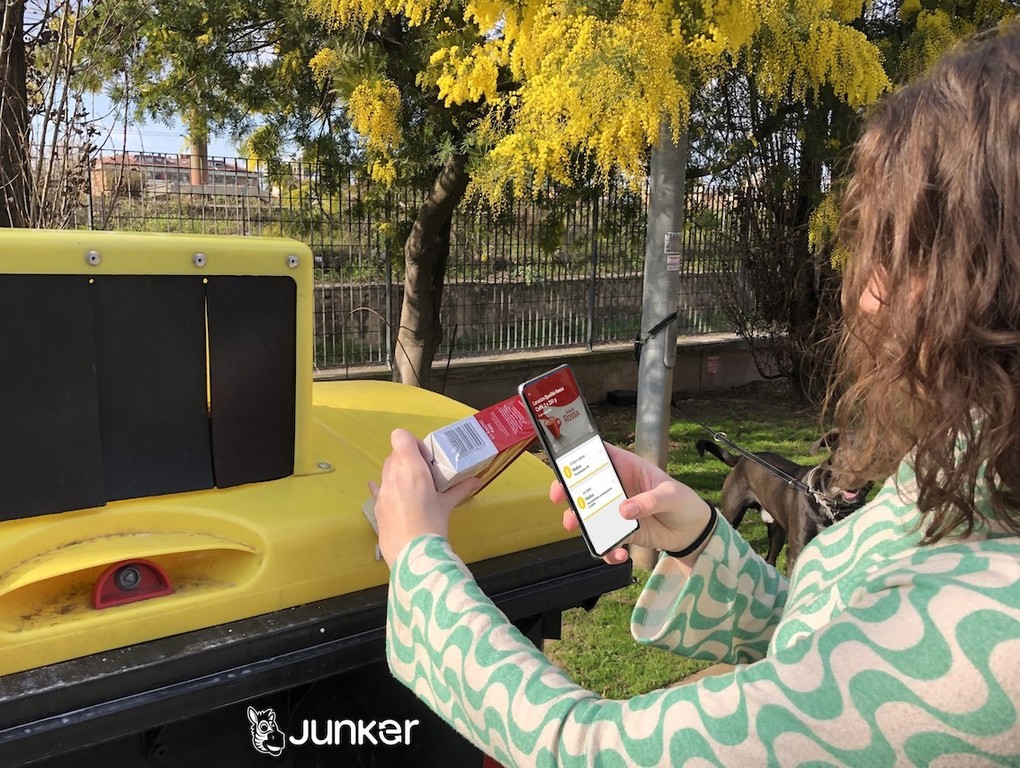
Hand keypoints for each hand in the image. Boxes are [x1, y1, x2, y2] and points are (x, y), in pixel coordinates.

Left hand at [369, 429, 482, 566]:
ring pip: (387, 470)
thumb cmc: (432, 525)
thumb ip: (460, 489)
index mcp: (411, 468)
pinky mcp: (376, 506)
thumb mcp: (447, 505)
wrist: (411, 555)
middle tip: (424, 474)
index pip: (400, 437)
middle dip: (408, 459)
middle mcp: (392, 475)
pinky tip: (394, 496)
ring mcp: (382, 491)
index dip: (413, 443)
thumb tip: (476, 481)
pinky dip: (386, 488)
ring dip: (399, 473)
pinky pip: (378, 488)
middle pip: (394, 453)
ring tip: (414, 490)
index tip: (426, 458)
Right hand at [551, 443, 712, 564]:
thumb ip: (650, 500)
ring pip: (589, 515)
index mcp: (627, 467)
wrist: (692, 531)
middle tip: (561, 500)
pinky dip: (607, 550)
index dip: (579, 457)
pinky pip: (605, 540)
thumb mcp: (672, 495)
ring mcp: (615, 510)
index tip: (566, 467)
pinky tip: (618, 554)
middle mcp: (616, 487)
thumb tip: (625, 510)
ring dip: (582, 525)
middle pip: (584, 486)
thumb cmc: (683, 502)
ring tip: (584, 533)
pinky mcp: (619, 531)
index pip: (599, 456)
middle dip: (569, 493)